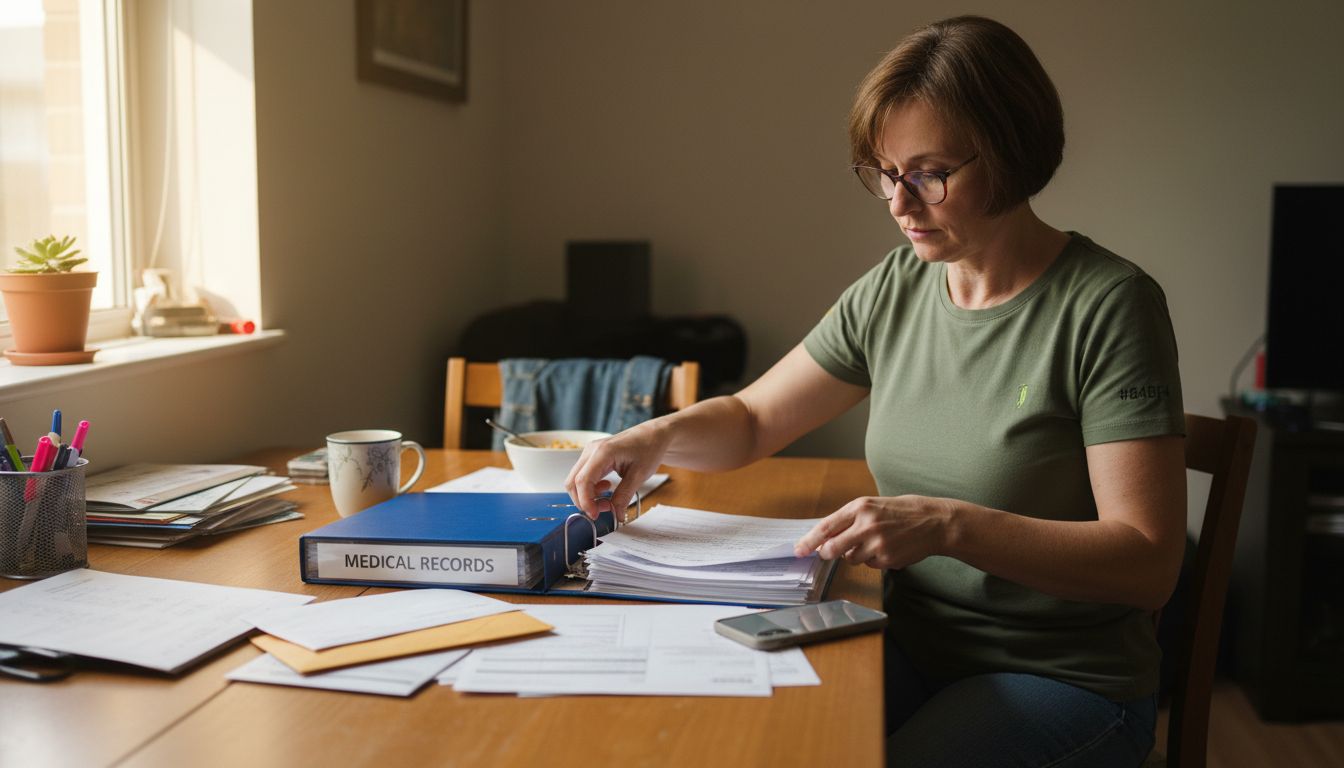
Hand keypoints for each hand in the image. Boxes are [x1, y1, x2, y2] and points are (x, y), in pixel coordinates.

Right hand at [564, 422, 671, 518]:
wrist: (653, 435)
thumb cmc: (649, 448)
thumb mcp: (639, 475)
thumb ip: (624, 496)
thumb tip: (616, 514)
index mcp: (602, 452)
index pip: (583, 480)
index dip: (586, 501)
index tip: (596, 515)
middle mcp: (591, 450)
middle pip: (573, 482)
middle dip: (584, 501)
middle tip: (605, 509)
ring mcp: (590, 453)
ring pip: (576, 480)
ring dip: (587, 496)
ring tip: (608, 499)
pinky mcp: (592, 457)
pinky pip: (583, 476)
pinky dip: (591, 488)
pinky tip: (607, 488)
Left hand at [792, 495, 953, 569]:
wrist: (935, 522)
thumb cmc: (902, 512)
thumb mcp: (873, 506)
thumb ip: (849, 519)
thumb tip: (825, 538)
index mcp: (860, 507)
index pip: (826, 527)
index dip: (809, 541)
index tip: (798, 550)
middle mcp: (867, 525)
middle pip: (832, 549)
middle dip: (827, 553)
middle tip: (828, 553)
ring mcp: (877, 544)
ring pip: (851, 559)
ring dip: (857, 554)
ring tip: (876, 541)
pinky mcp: (887, 559)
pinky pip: (870, 565)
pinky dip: (874, 560)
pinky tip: (889, 548)